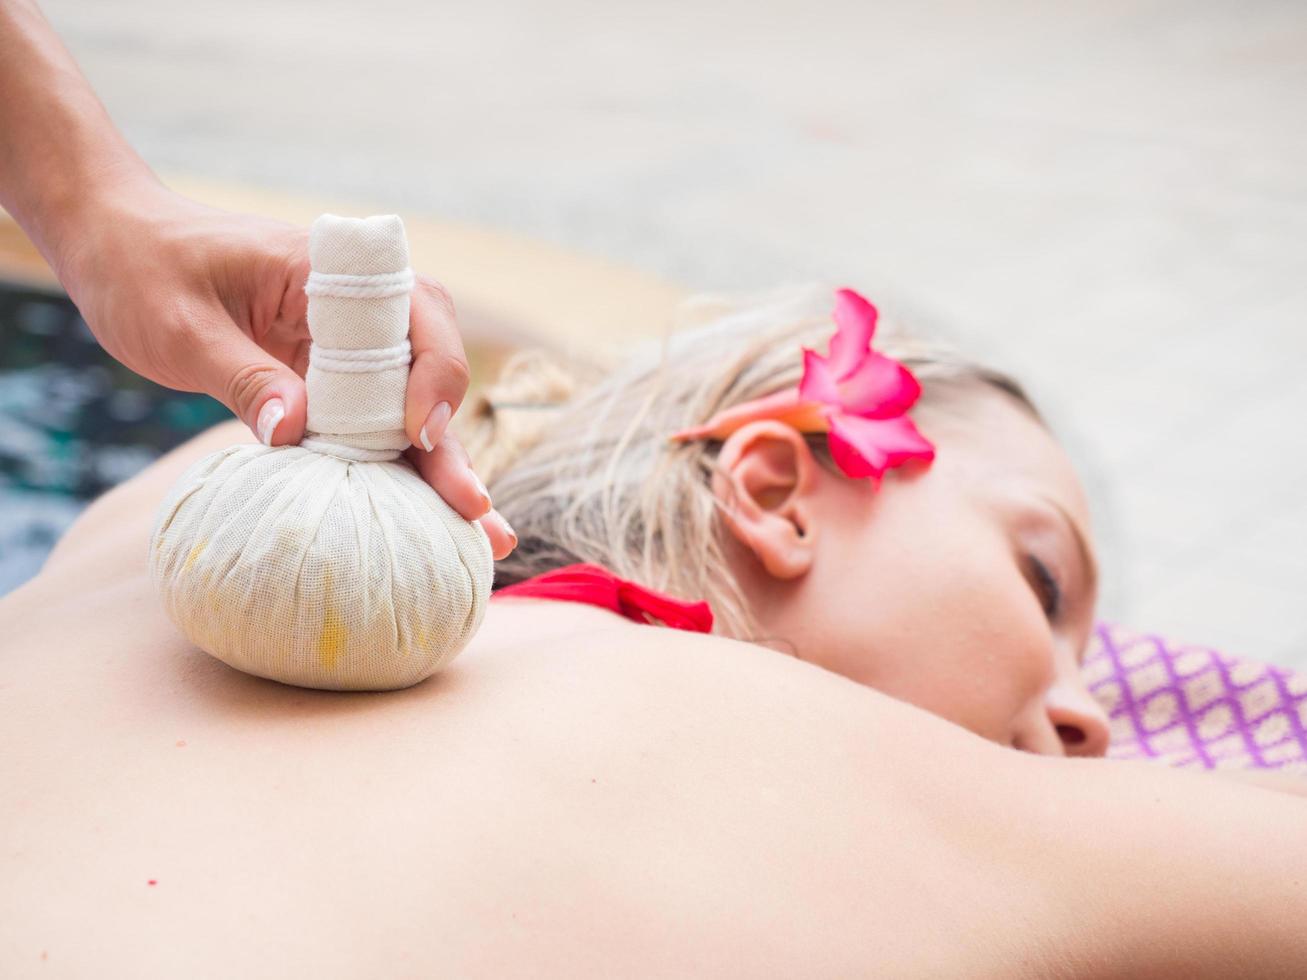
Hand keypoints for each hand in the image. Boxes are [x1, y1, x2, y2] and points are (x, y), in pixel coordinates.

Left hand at [61, 178, 515, 558]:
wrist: (114, 247)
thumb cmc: (143, 269)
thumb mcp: (181, 325)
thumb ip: (242, 376)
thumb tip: (295, 432)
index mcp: (329, 271)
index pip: (416, 313)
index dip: (432, 374)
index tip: (418, 430)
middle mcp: (353, 311)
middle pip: (427, 373)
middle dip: (453, 444)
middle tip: (476, 510)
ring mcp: (343, 349)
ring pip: (407, 410)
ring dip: (439, 469)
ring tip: (481, 536)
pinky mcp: (324, 383)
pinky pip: (369, 427)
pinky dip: (395, 470)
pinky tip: (421, 521)